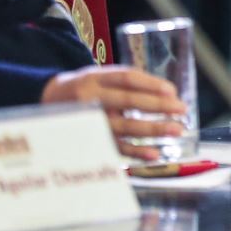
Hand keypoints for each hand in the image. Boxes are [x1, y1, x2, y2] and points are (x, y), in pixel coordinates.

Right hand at [41, 66, 187, 161]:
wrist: (49, 103)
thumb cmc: (87, 88)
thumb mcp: (100, 76)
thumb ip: (127, 82)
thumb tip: (168, 94)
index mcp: (95, 78)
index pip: (126, 78)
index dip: (150, 84)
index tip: (172, 90)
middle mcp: (90, 99)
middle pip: (127, 101)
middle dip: (157, 106)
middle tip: (181, 109)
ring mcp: (90, 122)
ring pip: (124, 127)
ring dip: (153, 129)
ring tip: (176, 129)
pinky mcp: (91, 140)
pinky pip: (116, 147)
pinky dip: (136, 152)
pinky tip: (155, 154)